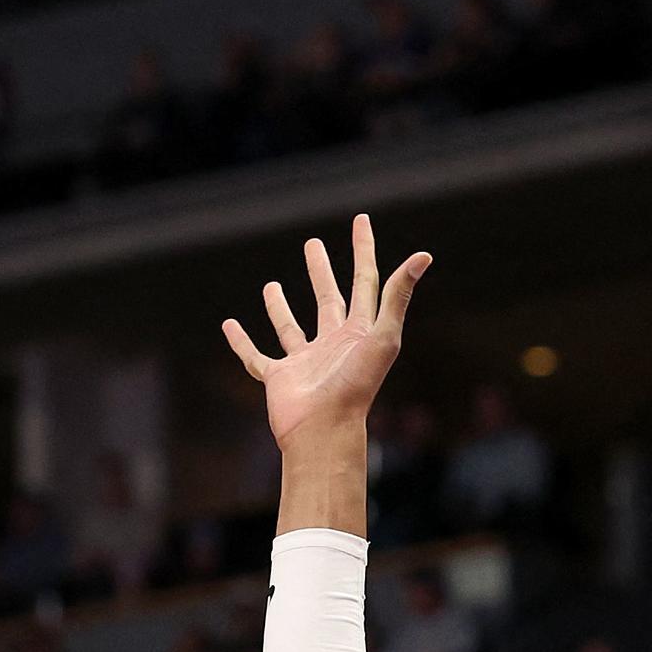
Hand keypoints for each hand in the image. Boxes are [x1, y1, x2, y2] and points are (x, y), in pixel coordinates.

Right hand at [222, 213, 429, 450]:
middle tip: (313, 244)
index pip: (364, 281)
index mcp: (360, 332)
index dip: (364, 250)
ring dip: (281, 307)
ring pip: (291, 328)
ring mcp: (305, 362)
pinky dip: (242, 343)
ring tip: (271, 284)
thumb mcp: (382, 336)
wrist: (325, 430)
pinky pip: (256, 357)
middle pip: (328, 299)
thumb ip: (398, 296)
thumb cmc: (356, 386)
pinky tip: (229, 326)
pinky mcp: (279, 378)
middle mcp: (334, 345)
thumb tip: (423, 256)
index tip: (361, 220)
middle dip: (321, 272)